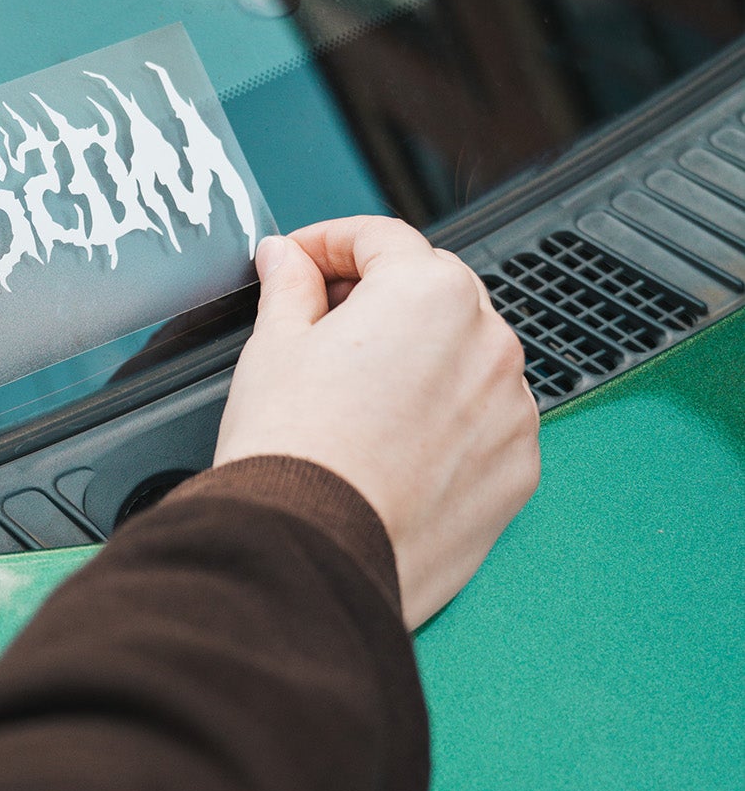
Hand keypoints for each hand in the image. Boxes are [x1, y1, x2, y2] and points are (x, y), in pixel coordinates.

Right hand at [214, 216, 538, 627]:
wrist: (312, 551)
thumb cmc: (292, 450)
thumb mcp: (274, 346)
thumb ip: (290, 286)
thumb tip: (288, 260)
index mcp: (430, 293)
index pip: (381, 238)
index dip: (326, 242)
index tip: (298, 262)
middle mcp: (488, 341)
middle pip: (431, 292)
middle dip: (375, 297)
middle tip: (315, 324)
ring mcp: (511, 409)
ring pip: (463, 357)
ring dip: (417, 358)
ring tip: (352, 396)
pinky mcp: (517, 469)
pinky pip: (482, 421)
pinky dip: (445, 419)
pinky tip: (389, 442)